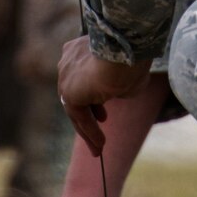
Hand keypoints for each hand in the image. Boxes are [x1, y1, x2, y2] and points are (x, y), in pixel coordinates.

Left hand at [57, 36, 150, 154]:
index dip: (93, 94)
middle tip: (100, 126)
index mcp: (80, 48)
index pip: (82, 75)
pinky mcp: (68, 92)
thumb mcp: (127, 71)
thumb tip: (123, 90)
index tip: (102, 113)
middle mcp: (68, 60)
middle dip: (88, 113)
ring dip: (87, 130)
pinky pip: (79, 115)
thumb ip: (120, 81)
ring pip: (76, 108)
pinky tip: (99, 145)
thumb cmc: (130, 60)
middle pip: (77, 93)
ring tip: (98, 148)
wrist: (122, 54)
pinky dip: (89, 131)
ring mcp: (65, 76)